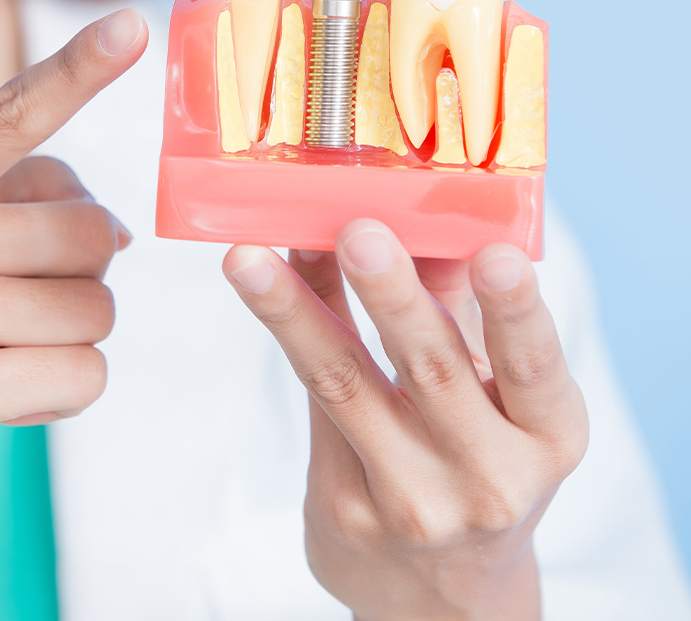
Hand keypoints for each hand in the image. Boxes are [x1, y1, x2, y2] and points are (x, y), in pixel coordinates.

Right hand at [0, 8, 146, 555]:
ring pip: (95, 308)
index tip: (131, 25)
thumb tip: (119, 229)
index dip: (77, 70)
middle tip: (26, 302)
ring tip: (2, 350)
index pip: (8, 115)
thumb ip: (21, 208)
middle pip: (87, 230)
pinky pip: (83, 375)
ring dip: (71, 337)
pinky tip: (7, 395)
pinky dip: (64, 390)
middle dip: (82, 275)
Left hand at [223, 220, 587, 620]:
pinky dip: (287, 331)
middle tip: (358, 233)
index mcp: (546, 436)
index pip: (535, 369)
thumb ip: (454, 308)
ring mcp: (413, 501)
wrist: (443, 595)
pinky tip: (256, 281)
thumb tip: (412, 212)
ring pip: (345, 383)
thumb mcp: (491, 396)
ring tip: (249, 259)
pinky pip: (313, 401)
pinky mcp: (346, 509)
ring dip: (294, 311)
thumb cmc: (475, 464)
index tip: (495, 254)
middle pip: (432, 370)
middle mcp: (488, 478)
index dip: (517, 311)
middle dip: (392, 295)